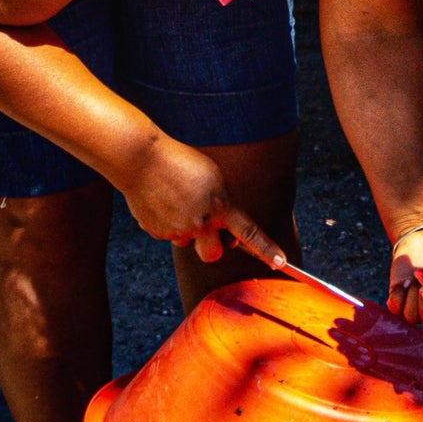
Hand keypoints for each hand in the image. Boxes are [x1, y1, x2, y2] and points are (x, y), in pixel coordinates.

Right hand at [118, 134, 282, 267]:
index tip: (280, 262)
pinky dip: (168, 222)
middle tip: (207, 228)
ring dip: (187, 230)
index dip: (266, 250)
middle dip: (214, 247)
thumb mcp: (213, 177)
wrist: (141, 159)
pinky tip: (162, 202)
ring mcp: (177, 231)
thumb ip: (222, 203)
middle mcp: (200, 223)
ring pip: (187, 242)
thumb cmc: (181, 162)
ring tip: (177, 202)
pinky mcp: (156, 232)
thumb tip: (223, 227)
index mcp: (220, 206)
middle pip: (214, 255)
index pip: (249, 233)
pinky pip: (168, 234)